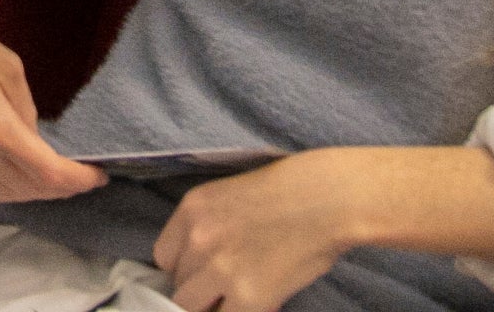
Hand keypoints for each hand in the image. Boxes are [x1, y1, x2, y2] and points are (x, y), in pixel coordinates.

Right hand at [0, 0, 104, 203]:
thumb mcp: (7, 66)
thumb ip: (25, 109)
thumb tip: (32, 139)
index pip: (47, 172)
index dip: (77, 180)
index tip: (98, 175)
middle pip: (27, 189)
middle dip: (60, 189)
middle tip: (79, 178)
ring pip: (1, 194)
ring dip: (32, 192)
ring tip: (52, 180)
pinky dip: (3, 187)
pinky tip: (14, 176)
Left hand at [153, 153, 364, 311]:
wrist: (330, 200)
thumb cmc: (291, 192)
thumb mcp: (231, 197)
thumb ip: (209, 227)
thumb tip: (201, 266)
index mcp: (192, 209)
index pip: (163, 257)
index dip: (183, 269)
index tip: (200, 273)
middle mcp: (198, 239)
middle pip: (179, 285)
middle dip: (199, 289)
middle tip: (225, 288)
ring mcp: (221, 269)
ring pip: (193, 307)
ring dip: (214, 305)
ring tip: (238, 297)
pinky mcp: (248, 296)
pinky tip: (257, 304)